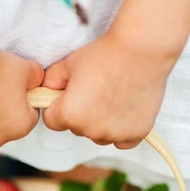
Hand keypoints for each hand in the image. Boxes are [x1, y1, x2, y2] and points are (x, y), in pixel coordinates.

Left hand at [43, 30, 171, 148]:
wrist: (142, 48)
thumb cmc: (104, 53)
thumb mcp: (69, 63)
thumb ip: (52, 80)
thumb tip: (47, 91)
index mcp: (69, 115)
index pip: (52, 121)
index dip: (58, 106)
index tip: (70, 94)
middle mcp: (90, 131)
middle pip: (77, 129)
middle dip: (81, 114)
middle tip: (97, 90)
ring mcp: (114, 135)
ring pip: (99, 136)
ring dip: (101, 124)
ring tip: (113, 97)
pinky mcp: (135, 135)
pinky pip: (122, 142)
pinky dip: (122, 130)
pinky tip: (125, 111)